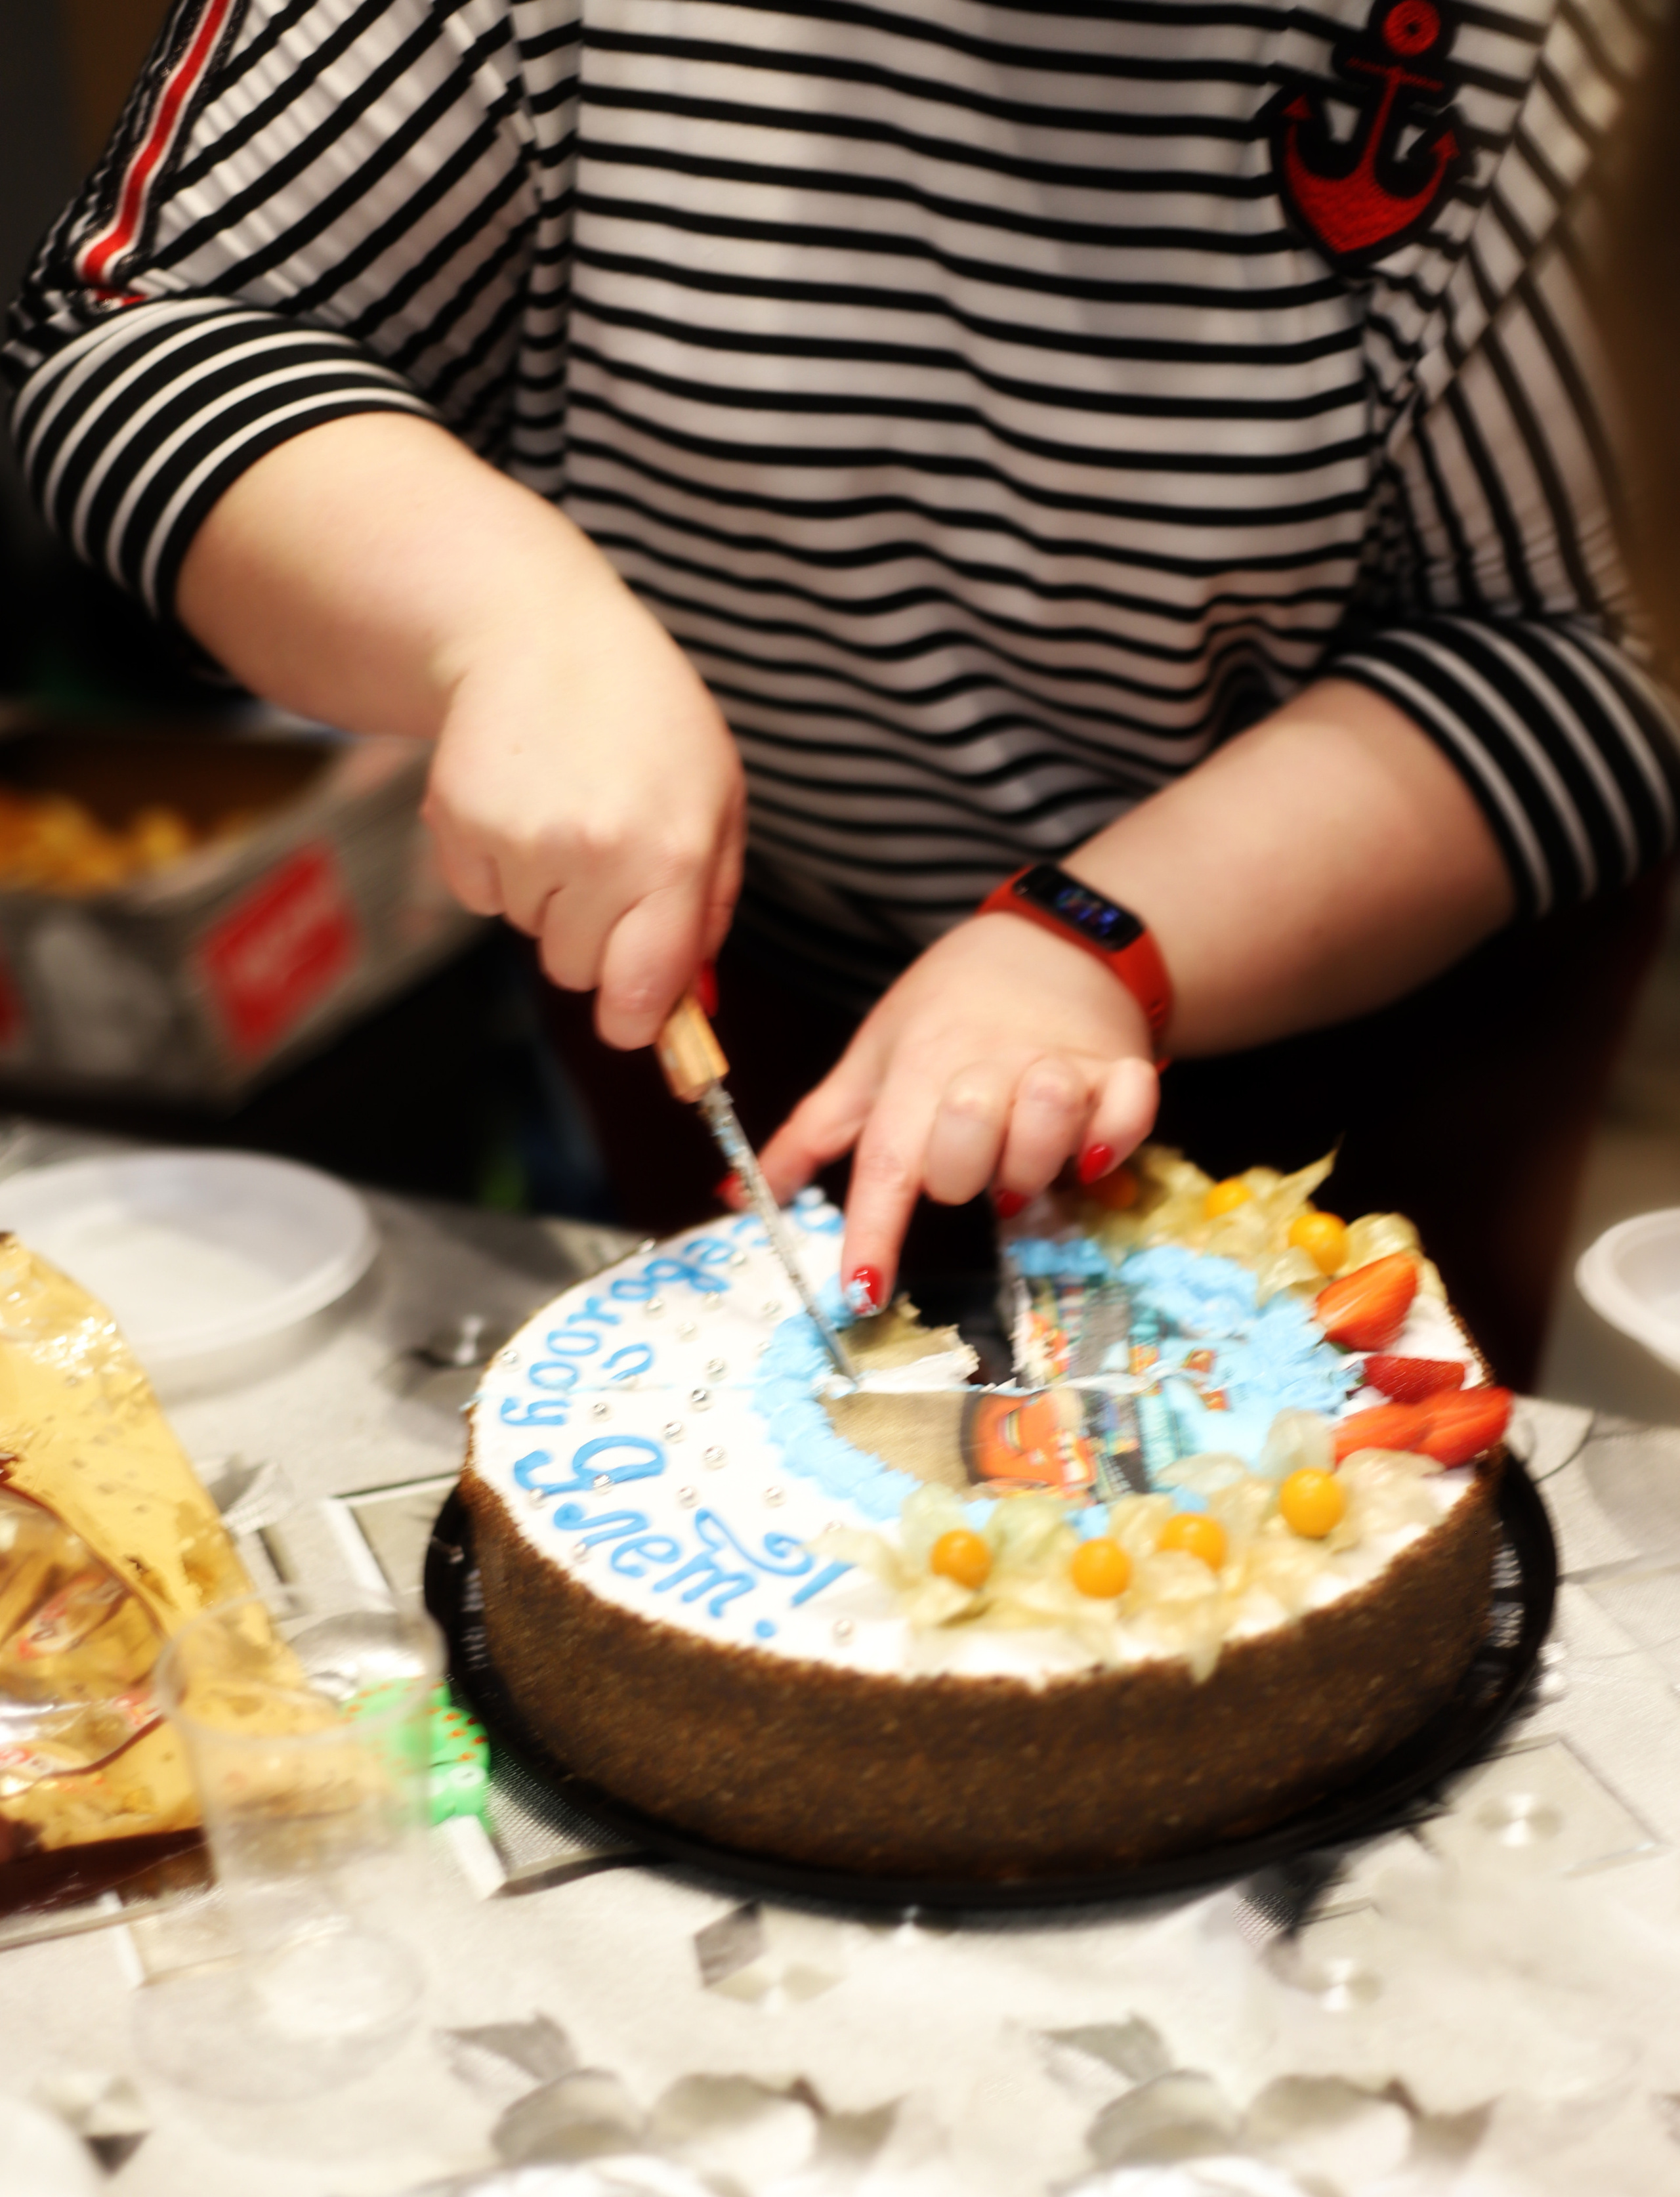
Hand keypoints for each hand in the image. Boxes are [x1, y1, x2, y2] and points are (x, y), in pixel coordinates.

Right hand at [175, 412, 745, 1053]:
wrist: (539, 632)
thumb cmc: (644, 719)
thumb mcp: (715, 802)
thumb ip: (708, 909)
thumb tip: (687, 1008)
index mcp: (671, 853)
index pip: (641, 994)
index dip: (636, 1018)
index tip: (633, 1013)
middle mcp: (594, 853)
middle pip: (576, 972)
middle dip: (592, 936)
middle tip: (605, 858)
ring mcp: (520, 839)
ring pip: (529, 932)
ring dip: (547, 893)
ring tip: (565, 811)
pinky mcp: (458, 824)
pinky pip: (480, 896)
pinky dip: (497, 865)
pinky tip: (521, 802)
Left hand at [755, 913, 1159, 1306]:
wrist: (1049, 939)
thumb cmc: (949, 1008)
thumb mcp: (873, 1056)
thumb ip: (813, 1133)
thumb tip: (739, 1197)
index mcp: (918, 1067)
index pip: (889, 1160)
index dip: (874, 1232)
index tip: (863, 1292)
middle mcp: (986, 1064)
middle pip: (967, 1156)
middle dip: (962, 1179)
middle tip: (970, 1163)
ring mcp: (1058, 1063)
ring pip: (1046, 1135)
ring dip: (1033, 1164)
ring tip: (1023, 1150)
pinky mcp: (1119, 1065)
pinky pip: (1126, 1115)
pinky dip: (1113, 1138)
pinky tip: (1091, 1149)